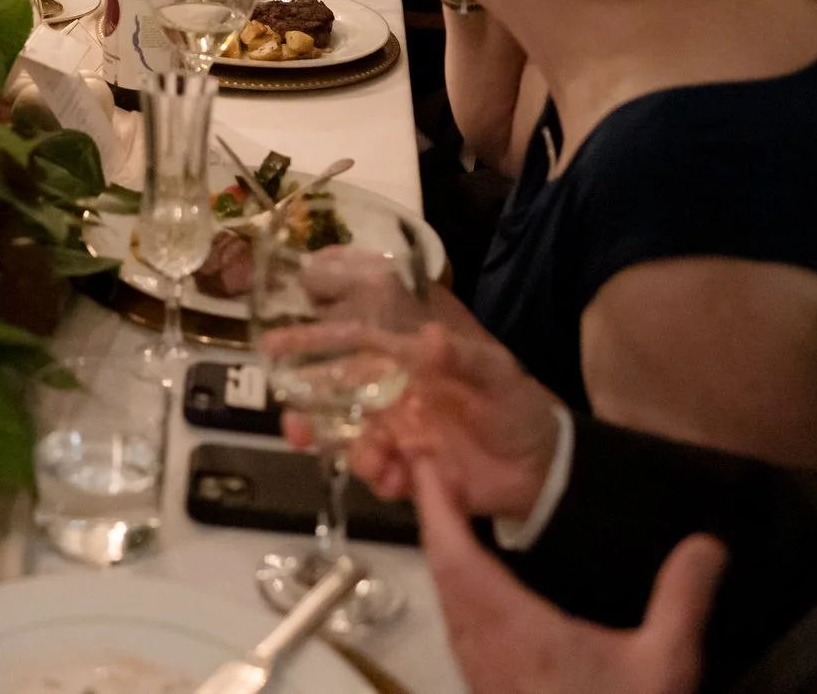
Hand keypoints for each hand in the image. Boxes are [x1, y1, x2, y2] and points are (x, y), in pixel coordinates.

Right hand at [266, 316, 563, 517]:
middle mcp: (390, 395)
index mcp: (405, 361)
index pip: (350, 344)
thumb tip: (428, 337)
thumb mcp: (498, 373)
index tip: (273, 346)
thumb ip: (463, 357)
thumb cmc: (516, 405)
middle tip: (293, 424)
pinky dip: (380, 478)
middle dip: (305, 409)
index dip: (311, 344)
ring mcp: (395, 435)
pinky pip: (377, 476)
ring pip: (348, 439)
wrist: (543, 468)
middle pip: (332, 396)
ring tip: (370, 460)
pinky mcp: (406, 473)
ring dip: (346, 450)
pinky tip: (397, 478)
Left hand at [416, 461, 720, 693]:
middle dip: (437, 520)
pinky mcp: (488, 690)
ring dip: (444, 557)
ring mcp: (480, 672)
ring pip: (446, 602)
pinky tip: (478, 589)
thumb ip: (681, 599)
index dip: (438, 506)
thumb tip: (708, 543)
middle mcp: (482, 647)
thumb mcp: (664, 663)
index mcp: (513, 627)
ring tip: (453, 520)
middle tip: (440, 477)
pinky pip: (459, 628)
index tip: (428, 465)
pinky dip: (458, 591)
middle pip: (442, 571)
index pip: (457, 553)